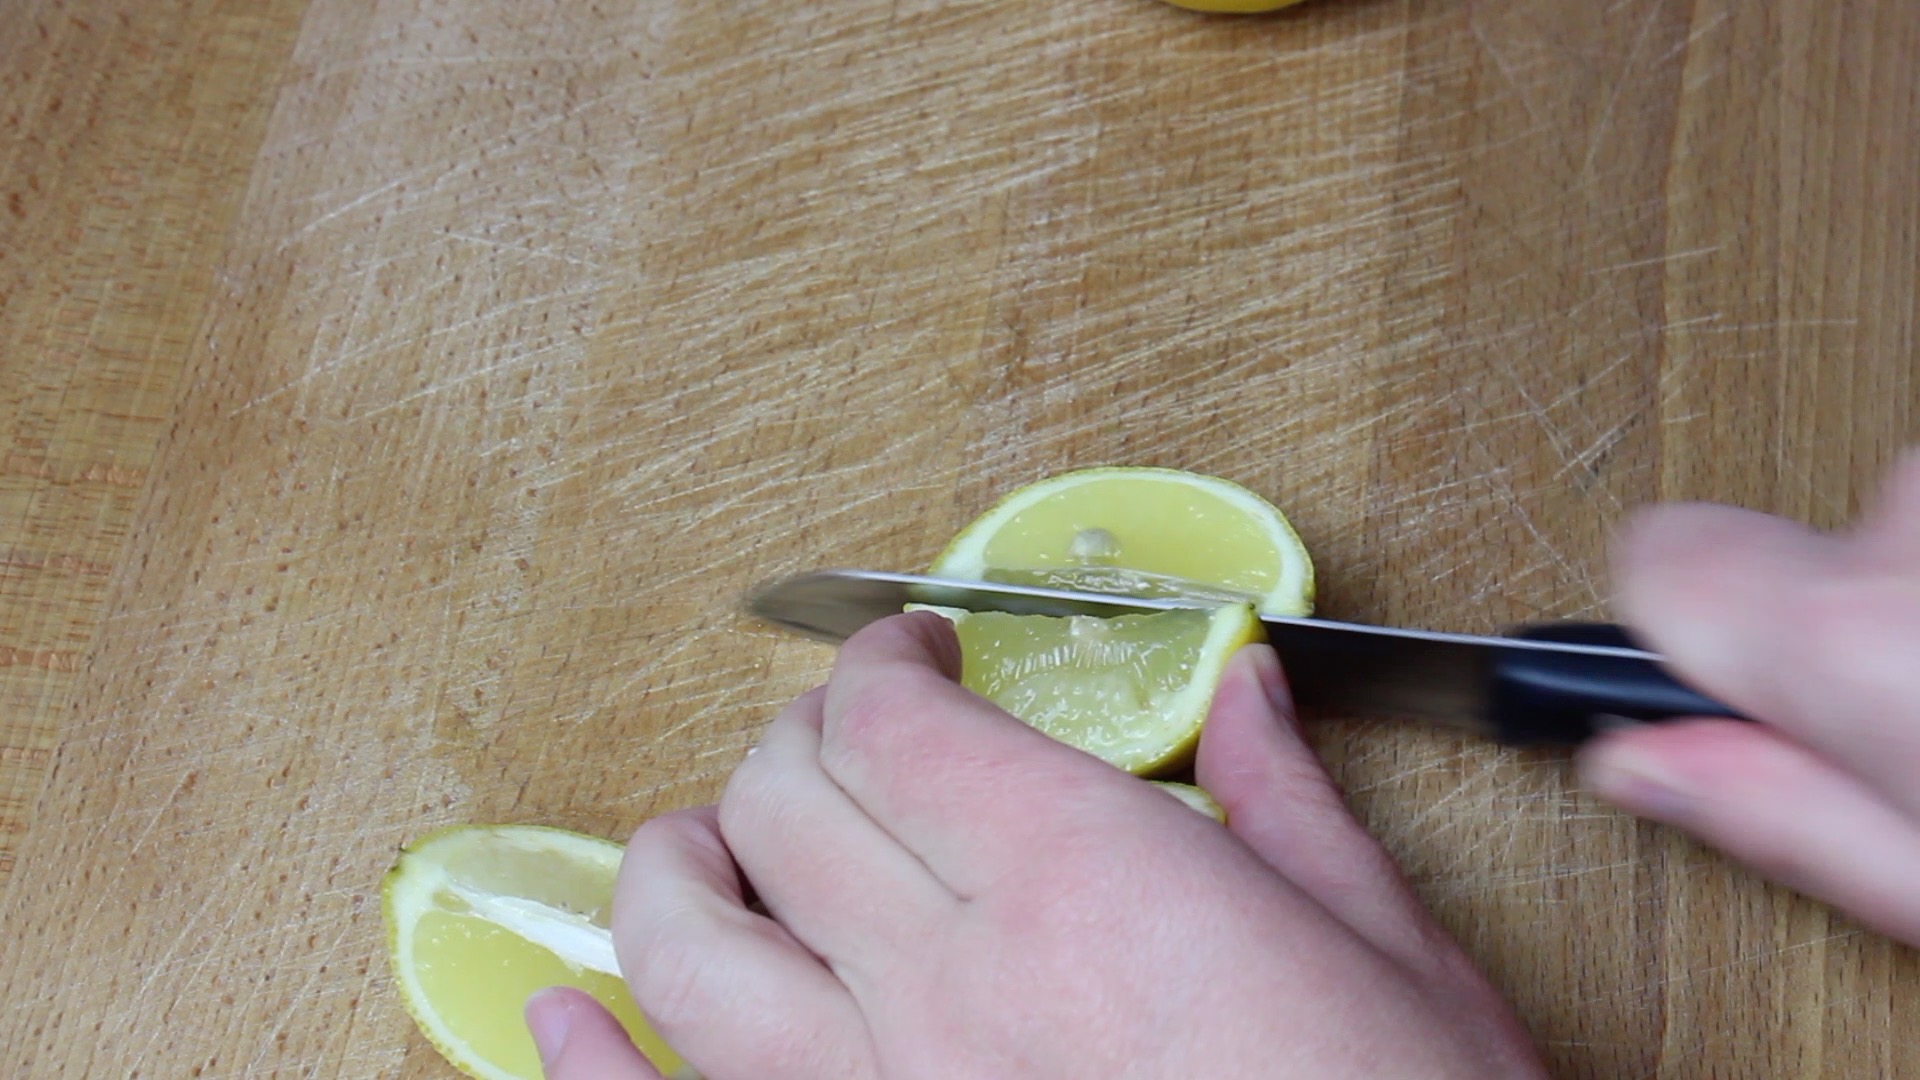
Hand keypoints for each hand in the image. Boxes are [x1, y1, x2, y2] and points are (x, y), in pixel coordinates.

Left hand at [528, 612, 1546, 1078]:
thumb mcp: (1389, 958)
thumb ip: (1285, 805)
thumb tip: (1247, 692)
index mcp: (1085, 889)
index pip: (896, 721)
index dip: (882, 662)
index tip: (908, 653)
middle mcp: (952, 990)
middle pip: (786, 803)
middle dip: (799, 742)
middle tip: (838, 737)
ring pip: (691, 954)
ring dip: (673, 868)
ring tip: (695, 842)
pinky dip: (591, 1072)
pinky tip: (556, 1023)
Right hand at [1579, 450, 1919, 943]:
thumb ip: (1774, 816)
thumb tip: (1636, 765)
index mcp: (1848, 633)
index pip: (1656, 557)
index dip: (1669, 633)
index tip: (1702, 681)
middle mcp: (1911, 523)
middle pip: (1792, 550)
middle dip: (1833, 629)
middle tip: (1899, 732)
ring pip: (1899, 534)